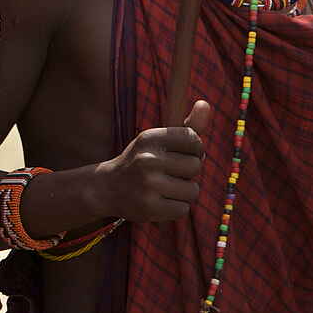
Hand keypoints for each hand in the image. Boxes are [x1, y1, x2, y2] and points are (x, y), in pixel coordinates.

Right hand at [90, 100, 210, 221]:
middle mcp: (148, 159)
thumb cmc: (141, 161)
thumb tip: (205, 103)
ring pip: (192, 190)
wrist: (107, 188)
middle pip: (195, 165)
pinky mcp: (149, 207)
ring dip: (183, 192)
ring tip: (164, 188)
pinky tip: (159, 201)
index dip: (194, 149)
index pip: (193, 139)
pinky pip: (183, 209)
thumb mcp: (157, 141)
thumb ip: (187, 126)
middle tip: (169, 173)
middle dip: (188, 172)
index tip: (180, 153)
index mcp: (150, 138)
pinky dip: (175, 207)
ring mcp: (148, 184)